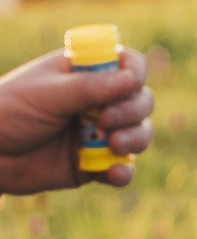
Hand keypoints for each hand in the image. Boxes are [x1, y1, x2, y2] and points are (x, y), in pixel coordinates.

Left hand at [0, 45, 154, 194]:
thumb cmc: (7, 113)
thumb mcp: (47, 95)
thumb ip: (89, 88)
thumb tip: (133, 79)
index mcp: (84, 74)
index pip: (127, 64)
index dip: (136, 72)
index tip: (130, 83)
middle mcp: (97, 102)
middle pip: (141, 100)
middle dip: (133, 110)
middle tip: (107, 120)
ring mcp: (98, 133)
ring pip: (140, 133)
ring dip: (137, 139)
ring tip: (115, 145)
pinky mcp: (94, 164)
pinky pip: (122, 168)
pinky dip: (124, 172)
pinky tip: (113, 173)